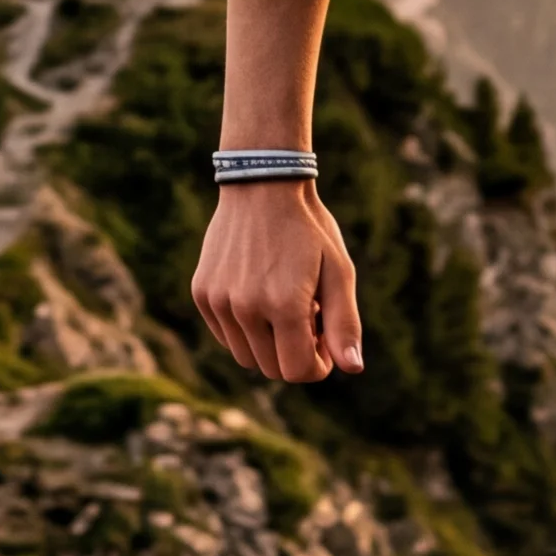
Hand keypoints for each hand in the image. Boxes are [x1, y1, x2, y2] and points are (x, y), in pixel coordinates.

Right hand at [191, 182, 364, 381]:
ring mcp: (218, 302)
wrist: (262, 184)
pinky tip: (260, 296)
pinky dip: (245, 329)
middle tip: (308, 318)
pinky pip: (225, 336)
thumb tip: (353, 369)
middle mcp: (246, 308)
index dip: (318, 364)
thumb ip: (345, 324)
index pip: (298, 370)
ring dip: (269, 344)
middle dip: (295, 354)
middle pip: (272, 369)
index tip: (325, 341)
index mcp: (285, 305)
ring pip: (246, 357)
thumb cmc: (309, 229)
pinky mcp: (202, 293)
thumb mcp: (339, 271)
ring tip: (284, 307)